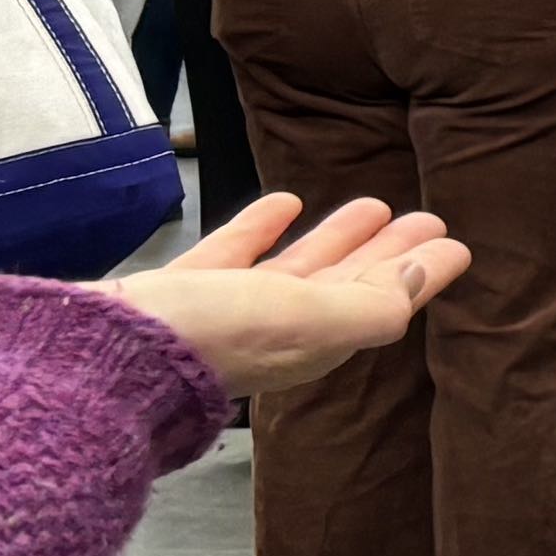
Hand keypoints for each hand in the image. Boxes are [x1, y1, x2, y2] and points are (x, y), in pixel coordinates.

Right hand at [107, 194, 470, 395]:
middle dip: (386, 254)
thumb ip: (370, 305)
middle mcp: (276, 333)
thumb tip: (421, 276)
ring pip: (298, 269)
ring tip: (374, 205)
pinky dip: (263, 229)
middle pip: (348, 285)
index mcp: (316, 342)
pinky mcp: (181, 296)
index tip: (456, 244)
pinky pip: (236, 255)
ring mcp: (226, 315)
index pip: (383, 301)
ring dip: (336, 239)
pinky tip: (285, 202)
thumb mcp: (308, 321)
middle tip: (426, 218)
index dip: (420, 273)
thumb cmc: (210, 337)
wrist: (99, 353)